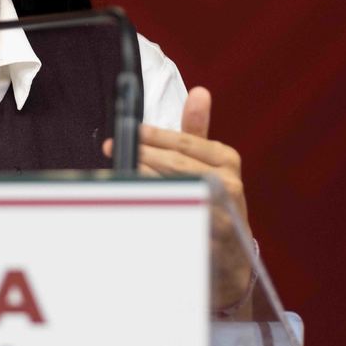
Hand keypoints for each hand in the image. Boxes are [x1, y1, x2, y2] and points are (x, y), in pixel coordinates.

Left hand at [104, 87, 251, 307]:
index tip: (129, 131)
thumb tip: (199, 92)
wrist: (231, 253)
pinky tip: (132, 199)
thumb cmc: (211, 198)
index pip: (183, 142)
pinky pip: (175, 214)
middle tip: (114, 148)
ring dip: (142, 179)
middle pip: (175, 164)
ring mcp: (221, 210)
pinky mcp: (210, 235)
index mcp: (226, 158)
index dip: (153, 136)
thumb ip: (196, 129)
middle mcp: (228, 182)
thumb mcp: (208, 162)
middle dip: (141, 154)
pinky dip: (151, 205)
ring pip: (173, 188)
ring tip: (118, 171)